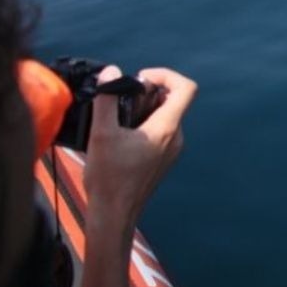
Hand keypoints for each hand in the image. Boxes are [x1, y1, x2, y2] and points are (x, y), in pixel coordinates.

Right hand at [83, 66, 196, 232]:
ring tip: (117, 117)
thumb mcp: (102, 134)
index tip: (140, 78)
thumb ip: (106, 100)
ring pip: (164, 116)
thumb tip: (111, 73)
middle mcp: (176, 137)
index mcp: (167, 128)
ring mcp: (172, 149)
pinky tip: (120, 133)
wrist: (114, 214)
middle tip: (122, 98)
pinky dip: (143, 123)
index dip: (166, 75)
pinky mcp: (163, 158)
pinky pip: (160, 131)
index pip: (185, 88)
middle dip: (148, 92)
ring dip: (143, 108)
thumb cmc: (109, 178)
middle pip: (172, 100)